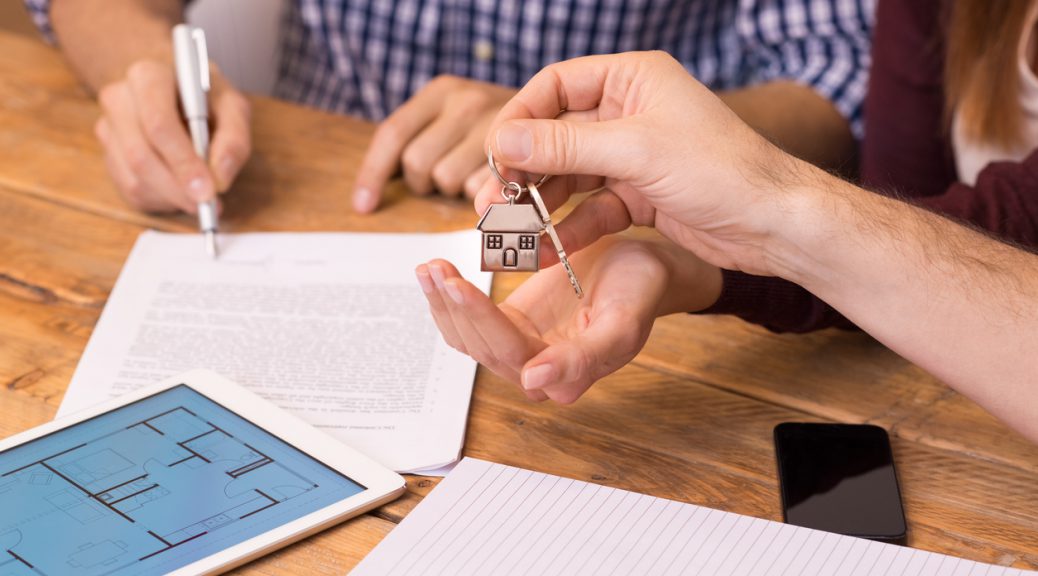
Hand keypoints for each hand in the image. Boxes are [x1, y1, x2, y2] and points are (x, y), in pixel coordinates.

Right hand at [94, 59, 251, 212]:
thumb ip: (234, 140)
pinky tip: (181, 191)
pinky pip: (131, 190)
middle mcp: (119, 99)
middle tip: (207, 204)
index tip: (207, 190)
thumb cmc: (205, 97)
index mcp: (148, 76)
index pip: (158, 124)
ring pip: (134, 178)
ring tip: (199, 197)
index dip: (183, 162)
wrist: (173, 88)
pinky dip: (161, 200)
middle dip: (177, 188)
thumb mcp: (232, 107)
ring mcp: (108, 128)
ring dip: (171, 197)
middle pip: (141, 156)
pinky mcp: (108, 154)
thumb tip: (220, 179)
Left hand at [352, 75, 516, 211]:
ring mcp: (494, 128)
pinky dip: (481, 194)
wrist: (559, 112)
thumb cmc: (494, 124)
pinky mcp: (519, 156)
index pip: (393, 134)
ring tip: (472, 175)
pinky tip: (494, 182)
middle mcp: (466, 102)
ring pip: (446, 181)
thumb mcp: (453, 114)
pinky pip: (479, 192)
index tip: (364, 205)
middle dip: (423, 181)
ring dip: (453, 188)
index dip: (373, 174)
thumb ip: (420, 138)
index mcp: (442, 91)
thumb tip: (371, 191)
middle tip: (442, 176)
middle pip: (416, 164)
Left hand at [415, 237, 721, 402]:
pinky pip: (470, 321)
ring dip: (443, 304)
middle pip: (482, 346)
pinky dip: (449, 298)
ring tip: (429, 267)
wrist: (642, 268)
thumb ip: (585, 357)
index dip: (481, 320)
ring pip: (468, 338)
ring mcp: (520, 349)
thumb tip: (534, 383)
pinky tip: (436, 272)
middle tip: (435, 267)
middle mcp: (537, 372)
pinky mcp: (510, 326)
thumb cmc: (639, 291)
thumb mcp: (623, 321)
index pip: (511, 352)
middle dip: (454, 306)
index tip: (458, 286)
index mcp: (566, 377)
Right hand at [478, 51, 805, 277]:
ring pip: (569, 175)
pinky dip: (569, 226)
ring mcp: (633, 155)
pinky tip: (546, 248)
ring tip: (509, 230)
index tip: (494, 153)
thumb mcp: (636, 151)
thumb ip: (564, 146)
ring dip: (539, 203)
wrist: (775, 225)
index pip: (556, 86)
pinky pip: (590, 207)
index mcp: (633, 79)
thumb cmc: (722, 171)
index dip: (519, 118)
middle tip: (491, 200)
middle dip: (522, 169)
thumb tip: (501, 140)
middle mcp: (629, 111)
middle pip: (555, 135)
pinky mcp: (639, 194)